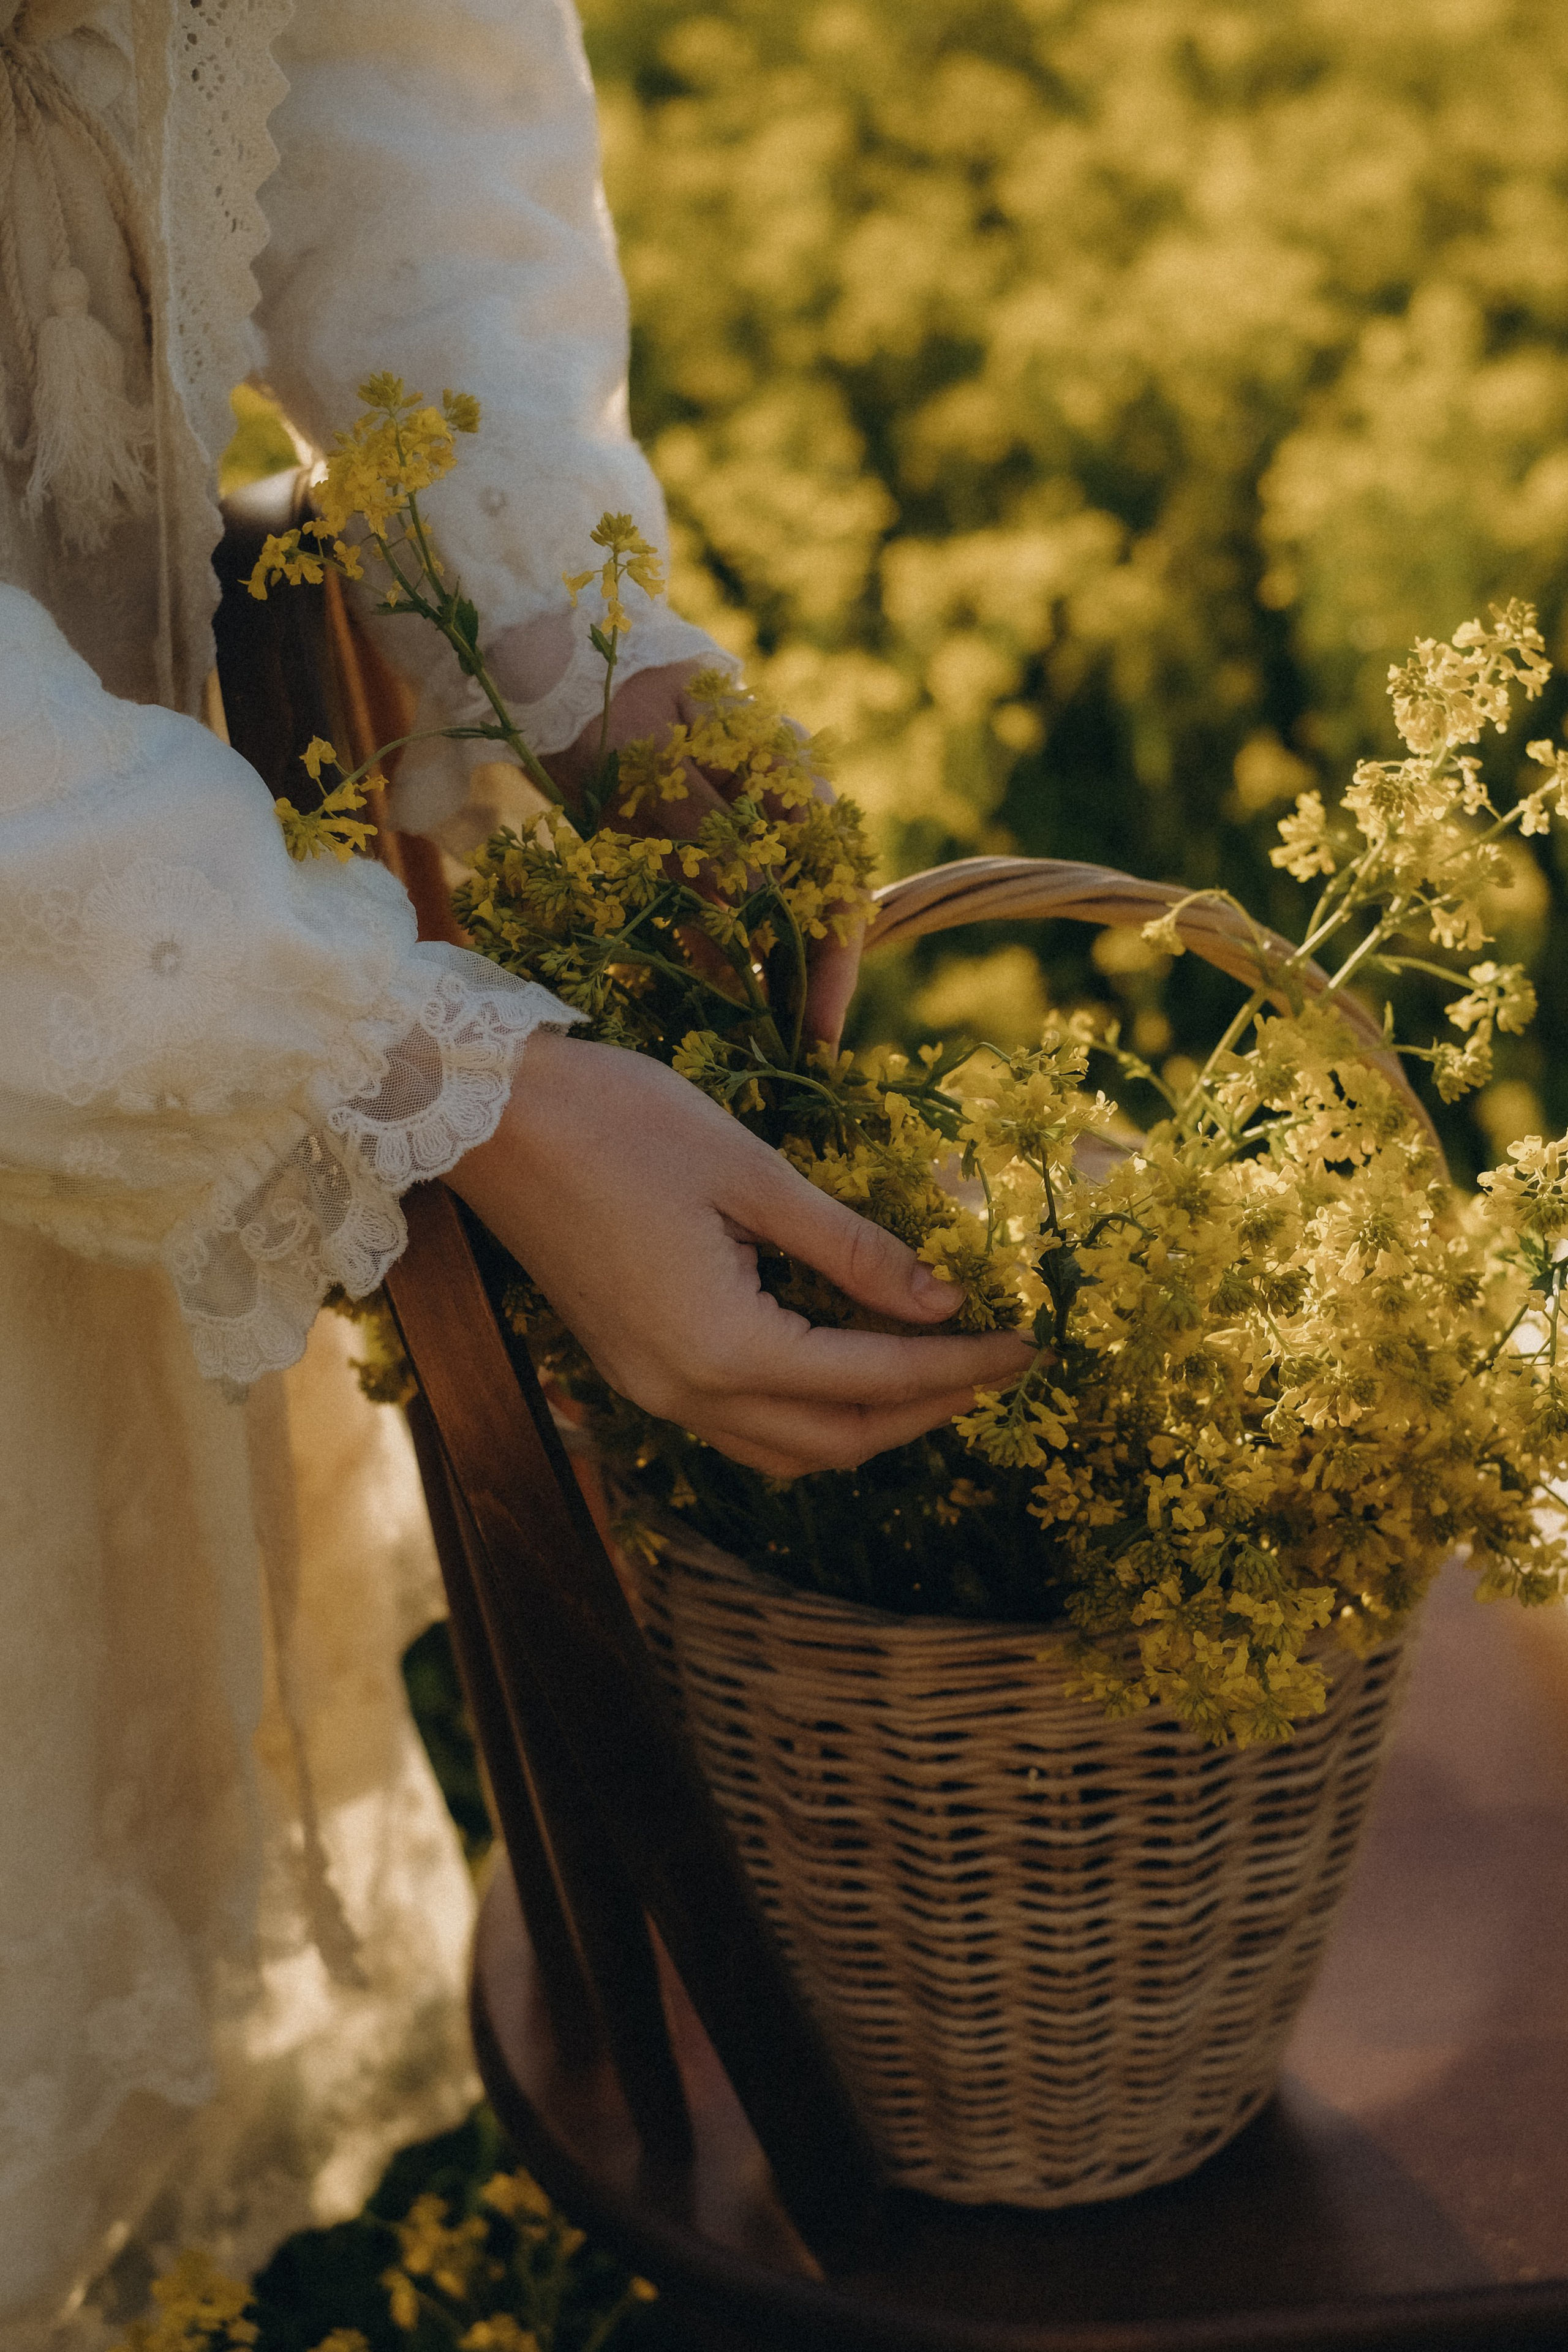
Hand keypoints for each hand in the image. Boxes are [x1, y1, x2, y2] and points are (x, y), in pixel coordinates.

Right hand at [446, 1031, 1032, 1477]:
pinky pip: (740, 1424)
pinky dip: (806, 1411)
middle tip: (996, 1365)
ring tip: (934, 1373)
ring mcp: (651, 1390)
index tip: (1030, 1346)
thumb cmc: (618, 1121)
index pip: (874, 1377)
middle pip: (836, 1440)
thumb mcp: (753, 1173)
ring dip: (867, 1423)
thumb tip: (941, 1301)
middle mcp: (685, 1393)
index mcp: (722, 1346)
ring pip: (785, 1448)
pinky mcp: (633, 1368)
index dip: (961, 1366)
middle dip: (926, 1410)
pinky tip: (842, 1362)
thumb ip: (851, 1248)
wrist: (484, 1116)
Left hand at [487, 627, 861, 1049]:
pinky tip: (710, 1014)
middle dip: (807, 990)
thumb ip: (703, 833)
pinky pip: (708, 916)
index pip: (834, 884)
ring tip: (759, 1056)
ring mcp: (727, 830)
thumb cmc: (599, 695)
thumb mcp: (649, 764)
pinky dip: (712, 962)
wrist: (536, 657)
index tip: (820, 1032)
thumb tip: (760, 914)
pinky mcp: (679, 849)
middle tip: (796, 1063)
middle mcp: (769, 807)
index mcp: (782, 774)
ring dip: (765, 986)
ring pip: (764, 922)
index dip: (835, 965)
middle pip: (810, 912)